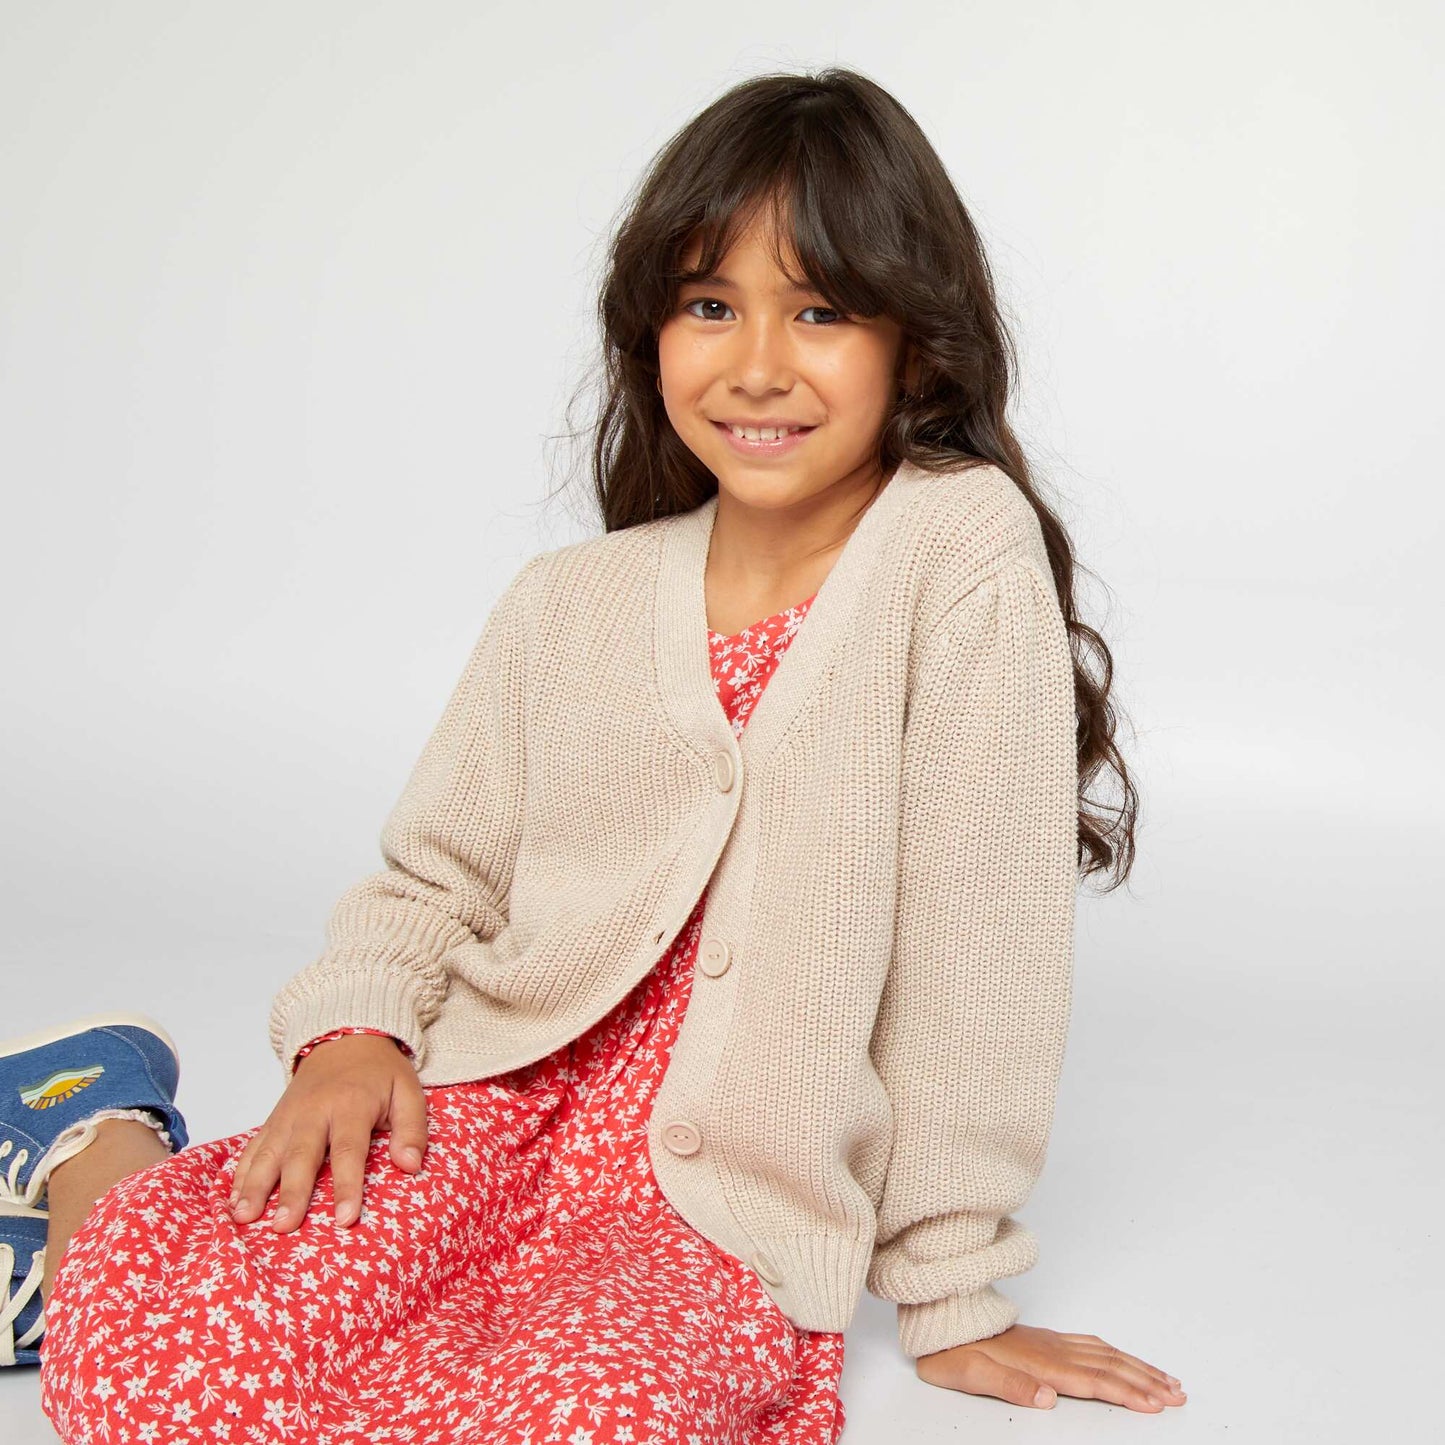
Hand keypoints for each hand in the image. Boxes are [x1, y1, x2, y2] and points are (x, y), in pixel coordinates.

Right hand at [228, 1033, 427, 1232]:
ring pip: (269, 1152)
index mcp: (351, 1105)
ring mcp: (289, 1116)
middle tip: (284, 1226)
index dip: (347, 1185)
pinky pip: (253, 1146)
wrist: (345, 1038)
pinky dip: (240, 1173)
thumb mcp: (408, 1092)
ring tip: (244, 1218)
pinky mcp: (273, 1119)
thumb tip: (411, 1164)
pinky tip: (232, 1201)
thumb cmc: (379, 1073)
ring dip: (255, 1186)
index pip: (349, 1150)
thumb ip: (412, 1129)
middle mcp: (314, 1111)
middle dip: (292, 1192)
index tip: (346, 1219)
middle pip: (301, 1155)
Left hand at [915, 1322, 1186, 1411]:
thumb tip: (1048, 1398)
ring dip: (1138, 1366)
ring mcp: (1051, 1342)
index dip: (1128, 1393)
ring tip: (1166, 1378)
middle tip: (1179, 1394)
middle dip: (1147, 1381)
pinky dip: (1116, 1353)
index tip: (1158, 1404)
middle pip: (1110, 1366)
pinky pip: (1091, 1344)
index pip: (1095, 1382)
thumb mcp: (972, 1376)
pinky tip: (1123, 1357)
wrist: (942, 1321)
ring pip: (1106, 1354)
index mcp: (1042, 1364)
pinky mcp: (1046, 1339)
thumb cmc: (954, 1353)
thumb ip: (1011, 1386)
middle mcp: (1053, 1350)